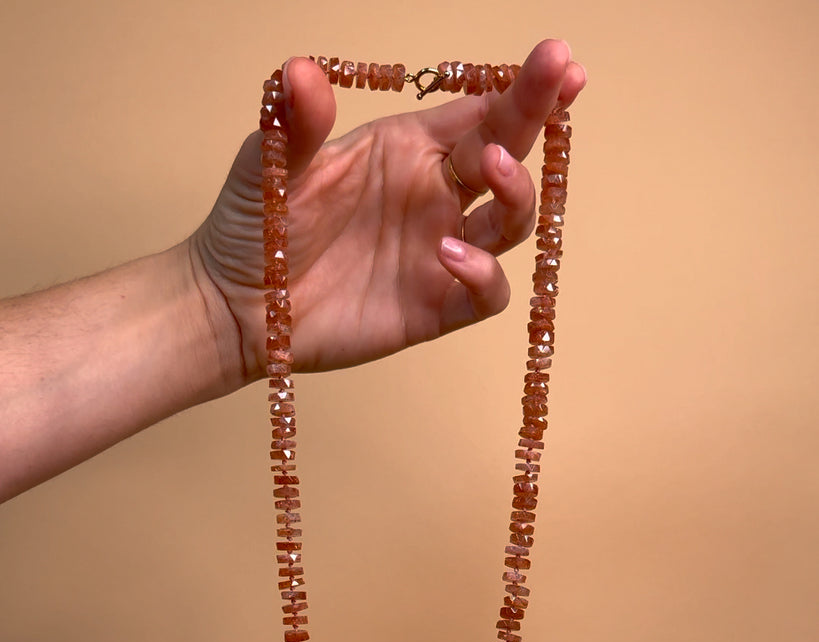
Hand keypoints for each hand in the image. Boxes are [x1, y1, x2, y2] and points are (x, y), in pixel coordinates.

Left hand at [192, 40, 585, 375]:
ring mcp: (437, 254)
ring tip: (495, 173)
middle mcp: (433, 197)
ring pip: (510, 224)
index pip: (477, 112)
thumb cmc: (255, 228)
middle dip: (537, 118)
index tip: (556, 59)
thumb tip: (300, 71)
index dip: (520, 88)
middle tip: (563, 84)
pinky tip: (451, 254)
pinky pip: (485, 295)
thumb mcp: (268, 167)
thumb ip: (296, 124)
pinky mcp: (432, 308)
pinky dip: (484, 277)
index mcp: (405, 150)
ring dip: (517, 195)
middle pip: (505, 156)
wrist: (238, 308)